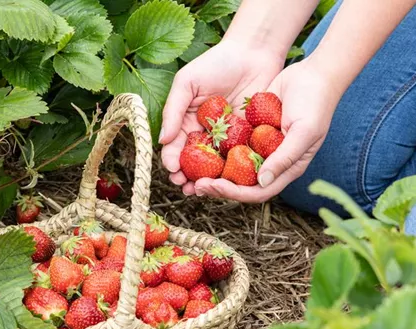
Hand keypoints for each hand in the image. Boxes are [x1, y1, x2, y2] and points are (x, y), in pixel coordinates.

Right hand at [159, 39, 283, 195]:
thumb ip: (173, 110)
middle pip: (193, 162)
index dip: (172, 160)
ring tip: (204, 189)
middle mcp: (204, 133)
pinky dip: (232, 171)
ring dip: (208, 180)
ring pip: (214, 165)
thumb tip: (162, 140)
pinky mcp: (246, 139)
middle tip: (187, 187)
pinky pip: (237, 158)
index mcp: (186, 121)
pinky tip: (229, 180)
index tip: (173, 170)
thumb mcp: (187, 82)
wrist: (254, 53)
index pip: (175, 146)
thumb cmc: (217, 62)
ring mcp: (226, 138)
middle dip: (188, 176)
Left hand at [192, 60, 338, 202]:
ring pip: (232, 165)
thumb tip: (262, 181)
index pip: (256, 191)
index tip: (210, 186)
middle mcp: (270, 162)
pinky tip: (196, 145)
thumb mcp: (303, 132)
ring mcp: (260, 146)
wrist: (314, 73)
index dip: (232, 193)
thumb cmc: (316, 103)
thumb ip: (284, 158)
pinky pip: (230, 143)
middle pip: (240, 183)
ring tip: (188, 171)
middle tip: (192, 184)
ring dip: (212, 170)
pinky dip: (215, 147)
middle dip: (216, 186)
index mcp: (285, 169)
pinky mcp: (251, 130)